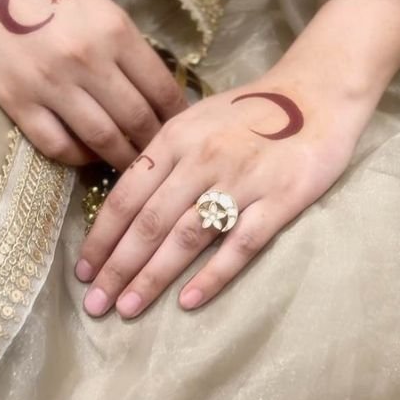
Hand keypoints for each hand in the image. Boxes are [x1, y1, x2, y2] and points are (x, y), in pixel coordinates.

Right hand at [0, 0, 186, 170]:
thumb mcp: (96, 3)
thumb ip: (124, 44)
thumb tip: (152, 90)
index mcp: (114, 29)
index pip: (162, 88)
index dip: (176, 116)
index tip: (180, 129)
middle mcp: (88, 59)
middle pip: (138, 121)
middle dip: (154, 144)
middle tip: (159, 155)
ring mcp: (51, 84)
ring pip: (103, 140)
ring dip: (122, 159)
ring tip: (130, 165)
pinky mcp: (17, 102)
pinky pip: (58, 146)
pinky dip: (79, 157)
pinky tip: (86, 153)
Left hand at [75, 66, 371, 316]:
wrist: (316, 92)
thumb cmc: (252, 109)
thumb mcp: (197, 119)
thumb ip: (164, 155)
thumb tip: (127, 201)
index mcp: (176, 138)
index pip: (127, 195)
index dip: (102, 236)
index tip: (83, 271)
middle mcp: (202, 159)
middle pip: (149, 222)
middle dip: (117, 267)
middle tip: (95, 304)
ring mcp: (241, 180)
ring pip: (186, 237)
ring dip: (153, 276)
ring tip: (128, 307)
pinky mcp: (279, 199)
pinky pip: (239, 244)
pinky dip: (212, 276)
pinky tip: (188, 302)